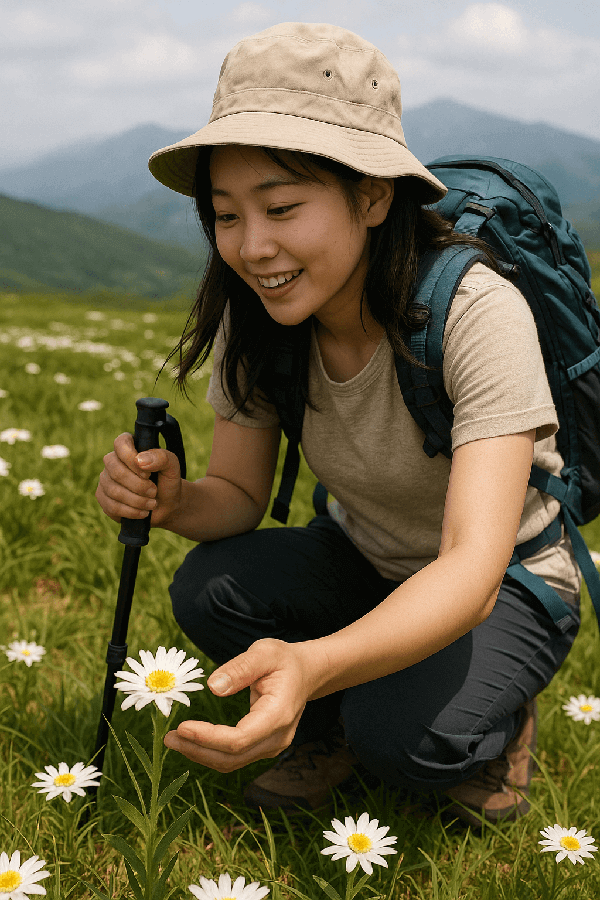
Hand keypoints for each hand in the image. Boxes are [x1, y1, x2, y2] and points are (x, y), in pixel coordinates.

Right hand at [95, 432, 182, 526]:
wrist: (165, 505)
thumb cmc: (167, 482)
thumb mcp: (172, 467)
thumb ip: (161, 457)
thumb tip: (139, 460)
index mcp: (129, 447)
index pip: (120, 443)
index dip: (132, 458)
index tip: (148, 473)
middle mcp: (113, 461)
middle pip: (116, 471)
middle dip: (139, 485)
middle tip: (154, 491)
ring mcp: (106, 479)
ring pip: (114, 491)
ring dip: (137, 501)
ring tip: (152, 503)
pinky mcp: (103, 498)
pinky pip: (111, 506)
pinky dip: (131, 512)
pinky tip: (143, 512)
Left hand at [164, 639, 318, 771]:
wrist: (306, 673)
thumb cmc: (284, 660)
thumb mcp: (264, 652)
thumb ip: (240, 668)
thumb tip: (213, 686)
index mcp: (278, 714)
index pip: (239, 738)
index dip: (208, 737)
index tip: (182, 726)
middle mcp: (277, 737)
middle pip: (233, 757)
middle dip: (198, 750)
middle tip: (168, 738)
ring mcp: (272, 746)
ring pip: (232, 762)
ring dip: (201, 754)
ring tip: (174, 740)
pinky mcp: (264, 746)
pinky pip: (235, 756)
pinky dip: (211, 751)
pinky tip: (193, 740)